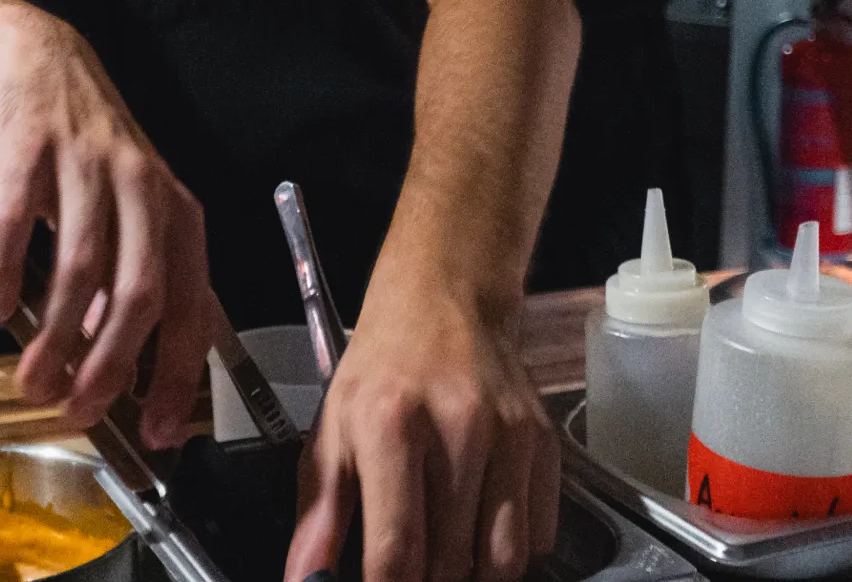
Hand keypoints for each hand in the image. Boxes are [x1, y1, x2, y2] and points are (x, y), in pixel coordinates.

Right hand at [0, 9, 213, 447]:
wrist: (38, 61)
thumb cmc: (85, 154)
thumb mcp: (125, 214)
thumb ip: (124, 283)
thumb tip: (114, 366)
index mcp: (177, 215)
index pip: (191, 307)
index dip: (177, 375)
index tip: (158, 428)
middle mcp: (144, 190)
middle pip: (140, 295)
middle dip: (110, 367)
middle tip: (77, 410)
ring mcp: (89, 167)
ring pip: (84, 268)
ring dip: (54, 337)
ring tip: (31, 379)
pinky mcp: (33, 150)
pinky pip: (20, 221)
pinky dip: (6, 272)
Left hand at [286, 282, 559, 581]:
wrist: (446, 299)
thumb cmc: (383, 369)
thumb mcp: (332, 431)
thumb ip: (319, 515)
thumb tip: (308, 581)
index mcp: (392, 427)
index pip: (397, 550)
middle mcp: (458, 430)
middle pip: (451, 562)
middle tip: (412, 572)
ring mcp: (509, 436)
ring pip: (503, 559)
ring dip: (473, 576)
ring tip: (446, 560)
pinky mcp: (543, 441)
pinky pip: (540, 533)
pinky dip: (511, 551)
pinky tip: (481, 532)